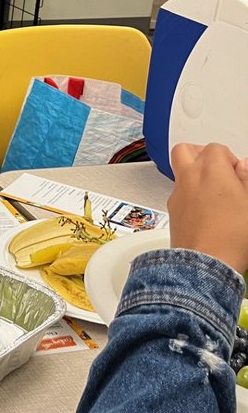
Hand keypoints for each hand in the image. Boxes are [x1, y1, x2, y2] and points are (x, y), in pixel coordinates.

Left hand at [169, 142, 247, 274]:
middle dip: (201, 155)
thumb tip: (244, 165)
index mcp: (211, 169)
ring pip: (179, 172)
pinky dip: (189, 194)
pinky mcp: (172, 212)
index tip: (239, 175)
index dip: (230, 159)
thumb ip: (247, 179)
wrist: (206, 263)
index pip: (216, 148)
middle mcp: (189, 177)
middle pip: (185, 150)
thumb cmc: (231, 234)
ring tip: (213, 191)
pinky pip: (178, 194)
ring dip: (194, 174)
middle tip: (217, 170)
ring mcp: (177, 194)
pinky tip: (205, 209)